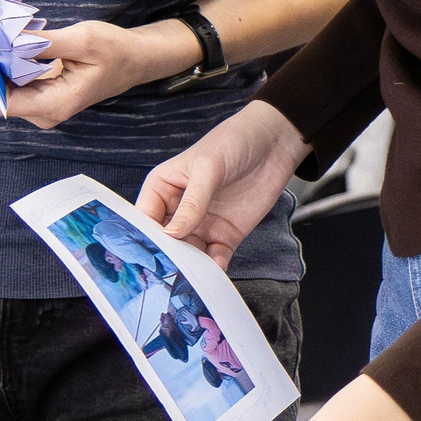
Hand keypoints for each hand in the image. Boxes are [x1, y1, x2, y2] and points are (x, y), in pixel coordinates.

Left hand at [0, 20, 190, 130]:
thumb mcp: (83, 40)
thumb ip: (44, 42)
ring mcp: (38, 105)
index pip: (3, 102)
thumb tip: (7, 36)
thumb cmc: (114, 51)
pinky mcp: (37, 94)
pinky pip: (7, 83)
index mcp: (55, 104)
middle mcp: (42, 112)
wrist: (132, 60)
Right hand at [138, 102, 309, 266]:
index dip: (144, 236)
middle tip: (167, 274)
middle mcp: (180, 208)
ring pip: (189, 253)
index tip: (146, 255)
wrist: (275, 143)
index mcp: (164, 187)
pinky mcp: (226, 233)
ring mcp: (203, 223)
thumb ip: (192, 202)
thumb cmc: (234, 141)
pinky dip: (215, 266)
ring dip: (190, 266)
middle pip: (166, 241)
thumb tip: (172, 233)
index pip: (145, 217)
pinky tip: (216, 270)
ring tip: (191, 278)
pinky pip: (215, 256)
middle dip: (166, 257)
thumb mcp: (208, 168)